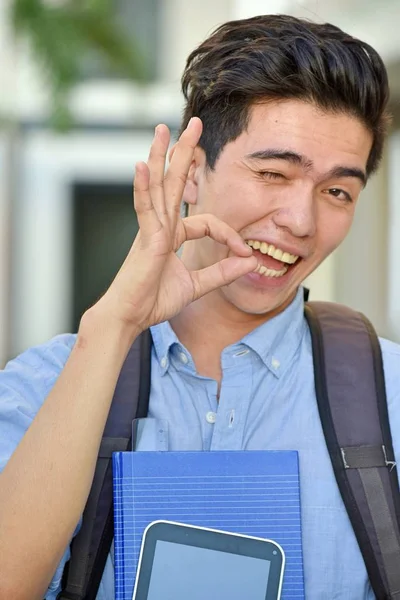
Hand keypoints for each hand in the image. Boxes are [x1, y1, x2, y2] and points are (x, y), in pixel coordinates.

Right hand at [95, 117, 256, 334]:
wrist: (130, 317)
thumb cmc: (154, 301)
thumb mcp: (196, 286)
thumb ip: (221, 272)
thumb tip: (249, 261)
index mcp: (171, 235)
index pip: (207, 223)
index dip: (230, 235)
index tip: (246, 254)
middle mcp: (161, 226)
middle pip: (174, 183)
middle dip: (184, 153)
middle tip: (193, 124)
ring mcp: (151, 229)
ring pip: (157, 186)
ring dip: (161, 157)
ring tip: (162, 129)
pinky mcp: (145, 239)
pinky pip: (144, 208)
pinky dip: (142, 187)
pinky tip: (141, 165)